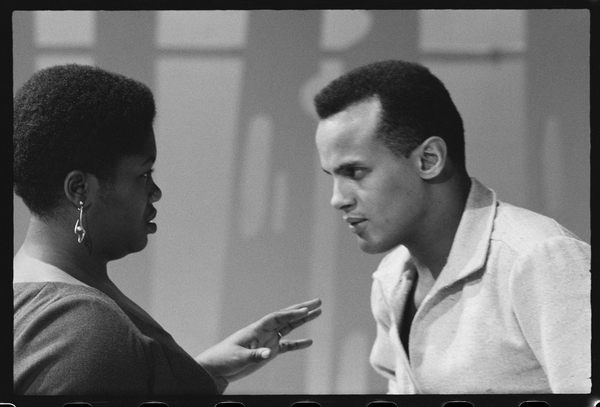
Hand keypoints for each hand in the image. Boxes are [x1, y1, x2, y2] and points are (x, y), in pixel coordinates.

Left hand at [196, 298, 321, 392]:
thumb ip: (254, 355)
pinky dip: (298, 343)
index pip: (277, 318)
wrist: (216, 369)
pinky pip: (287, 346)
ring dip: (303, 321)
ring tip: (318, 312)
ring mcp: (267, 341)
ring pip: (289, 328)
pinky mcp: (268, 352)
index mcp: (256, 329)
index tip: (305, 310)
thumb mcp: (238, 357)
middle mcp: (264, 332)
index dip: (291, 313)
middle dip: (302, 309)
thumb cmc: (224, 359)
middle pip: (286, 317)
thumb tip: (268, 353)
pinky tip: (309, 342)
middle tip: (318, 301)